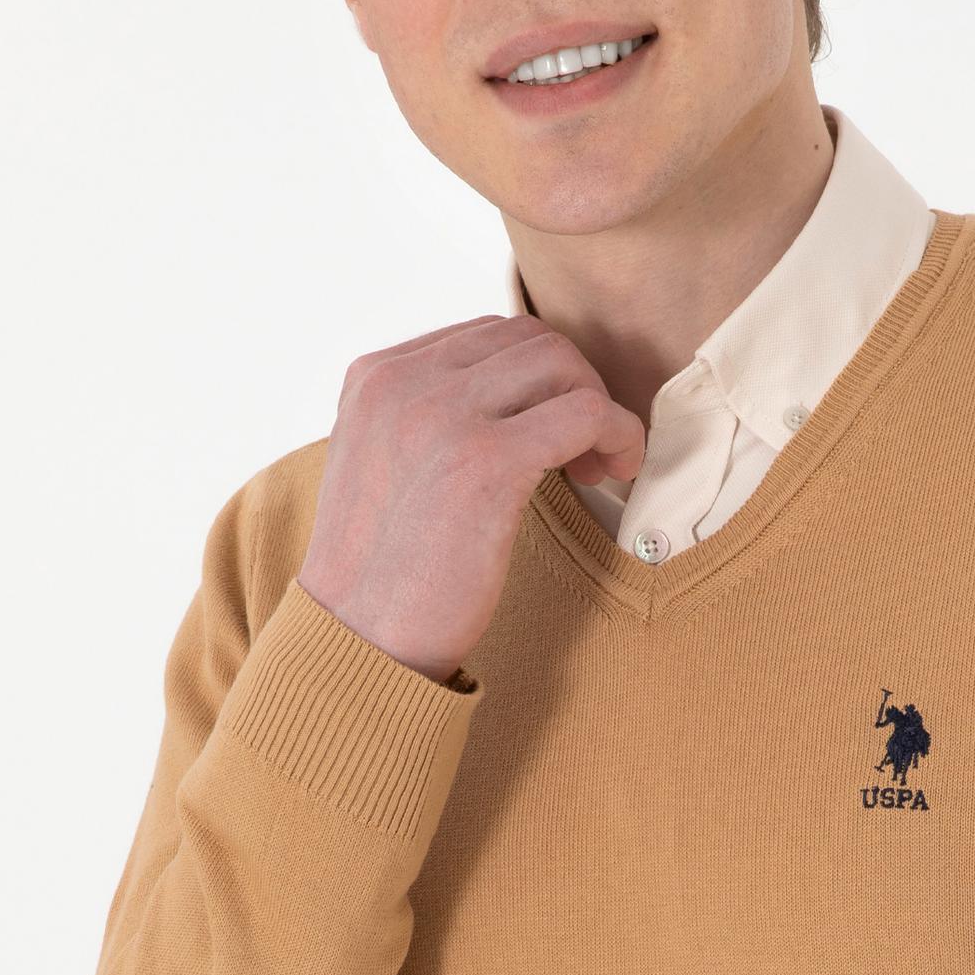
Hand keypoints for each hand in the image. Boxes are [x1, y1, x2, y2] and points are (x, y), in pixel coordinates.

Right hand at [297, 311, 646, 681]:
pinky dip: (617, 434)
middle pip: (528, 340)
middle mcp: (403, 381)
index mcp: (374, 377)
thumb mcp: (383, 465)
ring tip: (594, 467)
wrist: (357, 638)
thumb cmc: (381, 573)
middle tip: (583, 450)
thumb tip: (505, 402)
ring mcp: (443, 413)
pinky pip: (585, 411)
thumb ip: (424, 419)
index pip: (484, 336)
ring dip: (597, 408)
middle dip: (572, 386)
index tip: (551, 433)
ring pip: (561, 364)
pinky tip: (612, 474)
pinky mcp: (487, 459)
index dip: (536, 380)